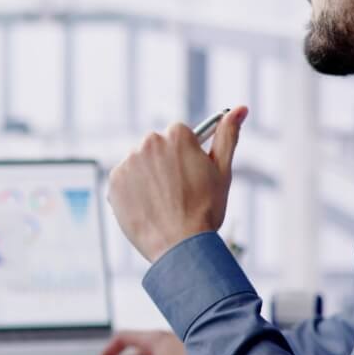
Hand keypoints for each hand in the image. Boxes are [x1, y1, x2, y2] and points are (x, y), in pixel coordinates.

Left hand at [107, 107, 247, 263]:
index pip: (179, 135)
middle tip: (177, 192)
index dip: (186, 157)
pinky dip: (133, 192)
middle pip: (157, 147)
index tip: (190, 176)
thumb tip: (239, 109)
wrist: (180, 246)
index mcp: (176, 135)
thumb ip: (228, 136)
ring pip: (140, 164)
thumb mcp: (223, 171)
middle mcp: (149, 142)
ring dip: (148, 177)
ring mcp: (129, 161)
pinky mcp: (114, 181)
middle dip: (165, 164)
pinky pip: (124, 181)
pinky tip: (147, 207)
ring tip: (162, 202)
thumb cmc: (206, 210)